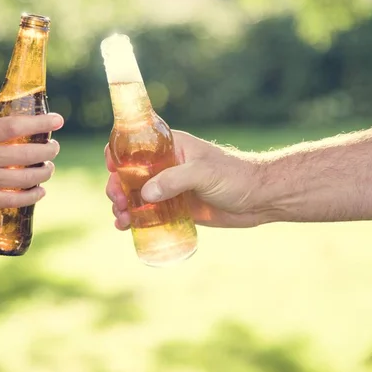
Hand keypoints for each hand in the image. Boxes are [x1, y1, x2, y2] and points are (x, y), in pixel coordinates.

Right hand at [0, 113, 63, 218]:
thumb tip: (2, 133)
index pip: (16, 125)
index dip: (41, 123)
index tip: (58, 120)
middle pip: (27, 152)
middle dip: (48, 150)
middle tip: (54, 148)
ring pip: (26, 177)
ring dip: (44, 172)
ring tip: (48, 168)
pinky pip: (14, 200)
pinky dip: (32, 196)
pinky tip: (39, 192)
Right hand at [105, 130, 263, 228]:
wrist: (260, 199)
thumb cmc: (235, 176)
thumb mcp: (203, 172)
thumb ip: (174, 180)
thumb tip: (145, 195)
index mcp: (170, 147)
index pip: (136, 144)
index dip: (118, 153)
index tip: (111, 168)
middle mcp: (165, 166)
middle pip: (130, 174)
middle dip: (117, 187)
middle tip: (118, 201)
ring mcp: (169, 188)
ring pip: (136, 195)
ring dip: (122, 205)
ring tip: (120, 219)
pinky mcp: (175, 208)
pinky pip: (149, 212)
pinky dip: (135, 219)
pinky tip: (125, 227)